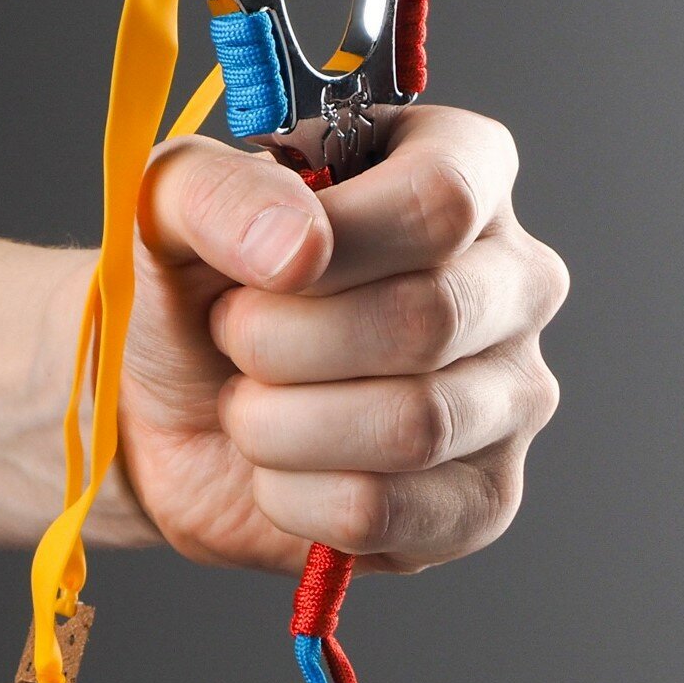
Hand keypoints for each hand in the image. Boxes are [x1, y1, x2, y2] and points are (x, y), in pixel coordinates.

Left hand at [120, 105, 568, 575]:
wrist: (170, 417)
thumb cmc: (196, 292)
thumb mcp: (170, 207)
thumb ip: (216, 192)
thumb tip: (299, 247)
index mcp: (463, 171)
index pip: (443, 199)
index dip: (336, 243)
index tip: (259, 269)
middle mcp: (514, 280)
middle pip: (427, 319)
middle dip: (282, 343)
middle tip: (232, 339)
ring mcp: (512, 397)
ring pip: (411, 426)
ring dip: (278, 426)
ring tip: (248, 407)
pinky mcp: (483, 500)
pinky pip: (384, 510)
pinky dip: (292, 499)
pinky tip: (277, 473)